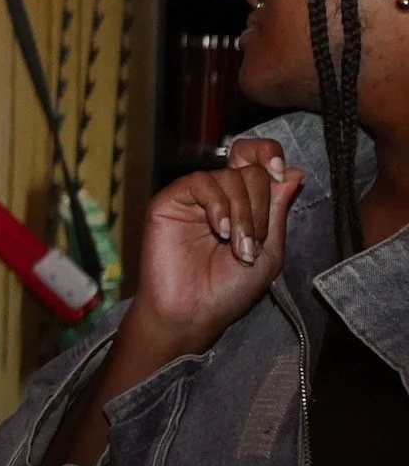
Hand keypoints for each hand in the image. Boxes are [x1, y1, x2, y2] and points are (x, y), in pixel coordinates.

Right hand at [130, 137, 302, 354]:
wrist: (194, 311)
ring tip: (238, 247)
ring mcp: (194, 197)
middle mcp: (219, 195)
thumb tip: (295, 171)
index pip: (256, 158)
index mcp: (244, 202)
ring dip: (243, 214)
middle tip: (254, 242)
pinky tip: (220, 231)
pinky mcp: (170, 200)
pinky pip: (201, 183)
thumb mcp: (269, 250)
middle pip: (250, 170)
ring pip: (229, 177)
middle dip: (261, 206)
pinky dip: (218, 206)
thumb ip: (277, 210)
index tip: (281, 173)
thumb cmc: (229, 288)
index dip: (269, 155)